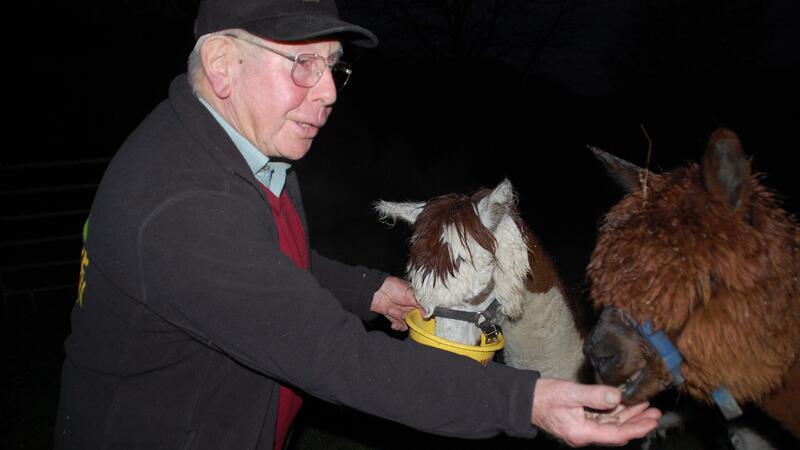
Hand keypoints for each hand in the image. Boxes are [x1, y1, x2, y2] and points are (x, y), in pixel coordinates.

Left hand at [370, 276, 421, 330]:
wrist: (376, 290)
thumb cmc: (393, 287)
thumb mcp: (411, 294)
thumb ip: (420, 304)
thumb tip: (427, 313)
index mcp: (416, 298)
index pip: (424, 308)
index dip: (425, 314)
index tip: (425, 318)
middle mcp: (409, 305)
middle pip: (417, 318)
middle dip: (415, 320)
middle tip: (412, 320)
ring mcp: (401, 312)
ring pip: (408, 323)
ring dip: (405, 323)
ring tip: (401, 318)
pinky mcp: (393, 317)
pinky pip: (399, 325)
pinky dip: (398, 326)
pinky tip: (395, 324)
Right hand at [531, 378, 660, 446]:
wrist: (525, 400)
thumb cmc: (544, 397)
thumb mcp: (570, 394)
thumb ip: (594, 395)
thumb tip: (617, 396)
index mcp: (582, 433)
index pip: (616, 435)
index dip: (636, 428)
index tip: (652, 421)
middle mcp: (585, 435)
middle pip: (617, 432)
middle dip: (637, 423)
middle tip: (656, 414)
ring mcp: (583, 429)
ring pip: (611, 425)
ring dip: (629, 417)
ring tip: (646, 408)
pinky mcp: (580, 421)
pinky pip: (602, 420)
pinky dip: (616, 413)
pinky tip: (625, 405)